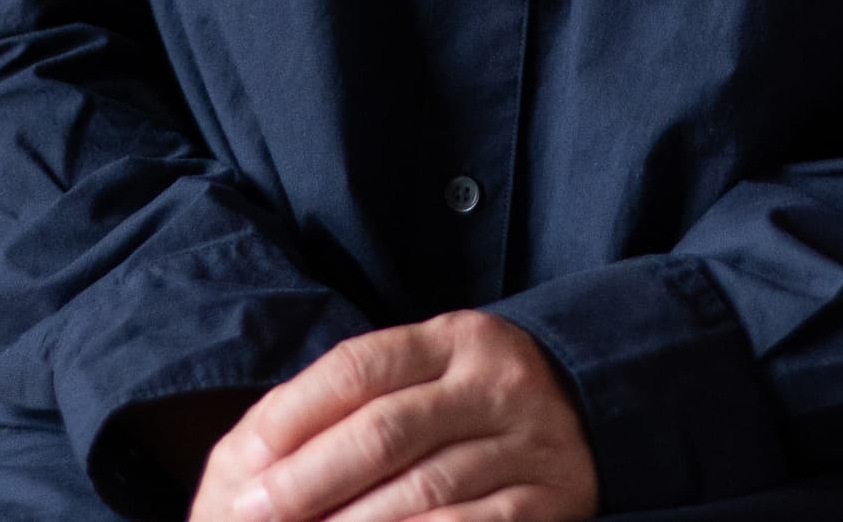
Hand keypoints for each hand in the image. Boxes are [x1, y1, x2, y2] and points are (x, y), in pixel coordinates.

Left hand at [189, 311, 598, 521]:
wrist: (597, 410)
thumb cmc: (473, 402)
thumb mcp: (426, 374)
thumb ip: (352, 401)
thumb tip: (255, 456)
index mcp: (453, 338)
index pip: (359, 367)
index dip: (294, 416)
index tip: (245, 464)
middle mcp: (495, 381)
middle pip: (385, 430)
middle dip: (307, 481)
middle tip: (252, 515)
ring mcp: (529, 439)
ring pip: (423, 488)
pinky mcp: (552, 497)